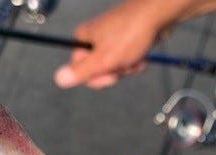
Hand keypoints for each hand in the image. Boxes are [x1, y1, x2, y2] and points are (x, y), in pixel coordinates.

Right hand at [54, 1, 168, 88]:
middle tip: (125, 62)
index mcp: (83, 39)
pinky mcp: (124, 40)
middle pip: (99, 70)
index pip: (81, 71)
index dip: (98, 77)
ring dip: (128, 66)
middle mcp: (94, 37)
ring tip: (135, 55)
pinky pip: (126, 59)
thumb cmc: (131, 33)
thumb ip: (81, 71)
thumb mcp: (104, 59)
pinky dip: (135, 60)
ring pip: (115, 67)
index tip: (111, 73)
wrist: (158, 15)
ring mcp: (110, 38)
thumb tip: (58, 79)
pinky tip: (141, 53)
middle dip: (115, 71)